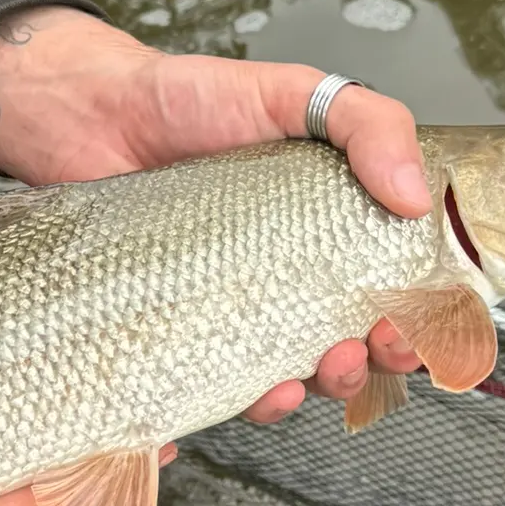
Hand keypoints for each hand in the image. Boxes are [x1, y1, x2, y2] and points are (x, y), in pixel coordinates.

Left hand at [0, 6, 425, 421]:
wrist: (88, 114)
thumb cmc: (189, 100)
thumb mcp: (293, 91)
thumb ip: (368, 123)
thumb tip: (417, 197)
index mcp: (325, 231)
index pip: (389, 293)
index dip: (414, 322)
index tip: (411, 329)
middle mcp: (280, 278)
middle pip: (341, 348)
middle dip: (362, 368)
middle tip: (356, 354)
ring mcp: (223, 309)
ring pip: (275, 379)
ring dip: (297, 395)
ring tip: (292, 380)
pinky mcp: (166, 332)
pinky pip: (189, 390)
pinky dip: (201, 414)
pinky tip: (207, 409)